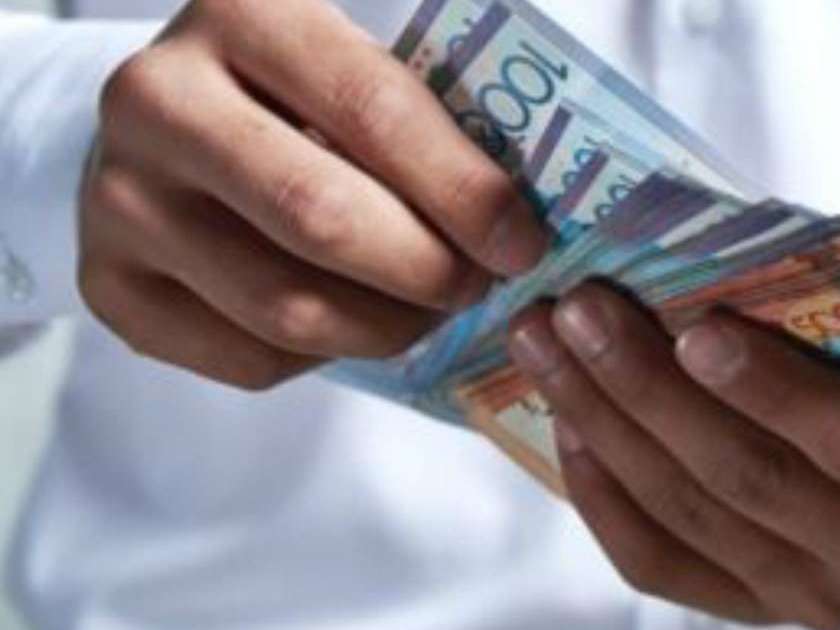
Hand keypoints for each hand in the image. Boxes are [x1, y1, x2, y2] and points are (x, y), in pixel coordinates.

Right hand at [79, 0, 546, 388]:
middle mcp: (158, 99)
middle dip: (427, 270)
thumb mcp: (351, 70)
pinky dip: (327, 357)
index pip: (372, 109)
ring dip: (388, 327)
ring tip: (429, 310)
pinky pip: (251, 359)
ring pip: (288, 309)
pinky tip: (354, 323)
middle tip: (479, 287)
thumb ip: (425, 123)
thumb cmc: (290, 100)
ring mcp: (118, 199)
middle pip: (320, 218)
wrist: (161, 130)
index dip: (462, 189)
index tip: (522, 243)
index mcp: (241, 14)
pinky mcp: (109, 287)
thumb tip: (517, 222)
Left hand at [508, 283, 839, 627]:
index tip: (695, 329)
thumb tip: (698, 247)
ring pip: (691, 513)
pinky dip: (602, 493)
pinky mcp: (755, 612)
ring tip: (546, 342)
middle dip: (650, 386)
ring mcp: (825, 601)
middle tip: (580, 308)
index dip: (774, 391)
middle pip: (753, 478)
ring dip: (605, 420)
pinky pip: (657, 563)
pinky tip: (568, 424)